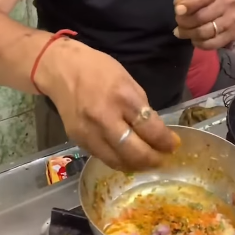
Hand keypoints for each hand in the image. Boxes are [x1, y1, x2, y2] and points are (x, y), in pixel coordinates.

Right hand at [35, 39, 179, 171]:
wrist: (62, 69)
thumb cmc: (98, 69)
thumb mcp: (127, 80)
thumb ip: (140, 106)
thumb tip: (155, 130)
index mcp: (123, 97)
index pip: (150, 129)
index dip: (165, 141)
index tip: (172, 144)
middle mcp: (105, 118)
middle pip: (135, 152)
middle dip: (154, 159)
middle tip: (163, 158)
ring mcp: (89, 132)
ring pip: (118, 161)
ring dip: (136, 165)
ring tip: (147, 162)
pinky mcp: (78, 140)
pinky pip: (103, 157)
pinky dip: (118, 160)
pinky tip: (127, 157)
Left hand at [173, 0, 234, 49]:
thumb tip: (179, 6)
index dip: (189, 5)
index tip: (178, 11)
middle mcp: (228, 2)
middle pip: (202, 17)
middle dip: (185, 22)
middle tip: (178, 22)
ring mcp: (232, 20)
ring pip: (206, 32)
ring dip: (189, 34)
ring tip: (181, 32)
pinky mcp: (232, 34)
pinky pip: (213, 43)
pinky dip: (200, 44)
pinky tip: (194, 39)